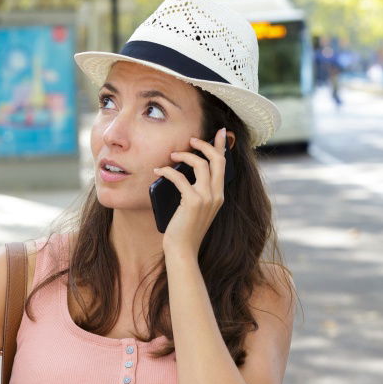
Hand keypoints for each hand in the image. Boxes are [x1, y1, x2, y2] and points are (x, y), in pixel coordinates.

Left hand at [153, 127, 227, 258]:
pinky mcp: (193, 202)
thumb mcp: (195, 209)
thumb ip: (197, 192)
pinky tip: (158, 171)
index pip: (224, 165)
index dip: (221, 146)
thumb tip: (184, 172)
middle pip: (217, 160)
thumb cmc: (184, 231)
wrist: (182, 251)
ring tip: (172, 156)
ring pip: (200, 164)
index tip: (219, 132)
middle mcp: (216, 195)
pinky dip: (167, 172)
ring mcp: (206, 198)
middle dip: (205, 145)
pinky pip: (180, 178)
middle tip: (191, 140)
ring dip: (185, 156)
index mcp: (219, 196)